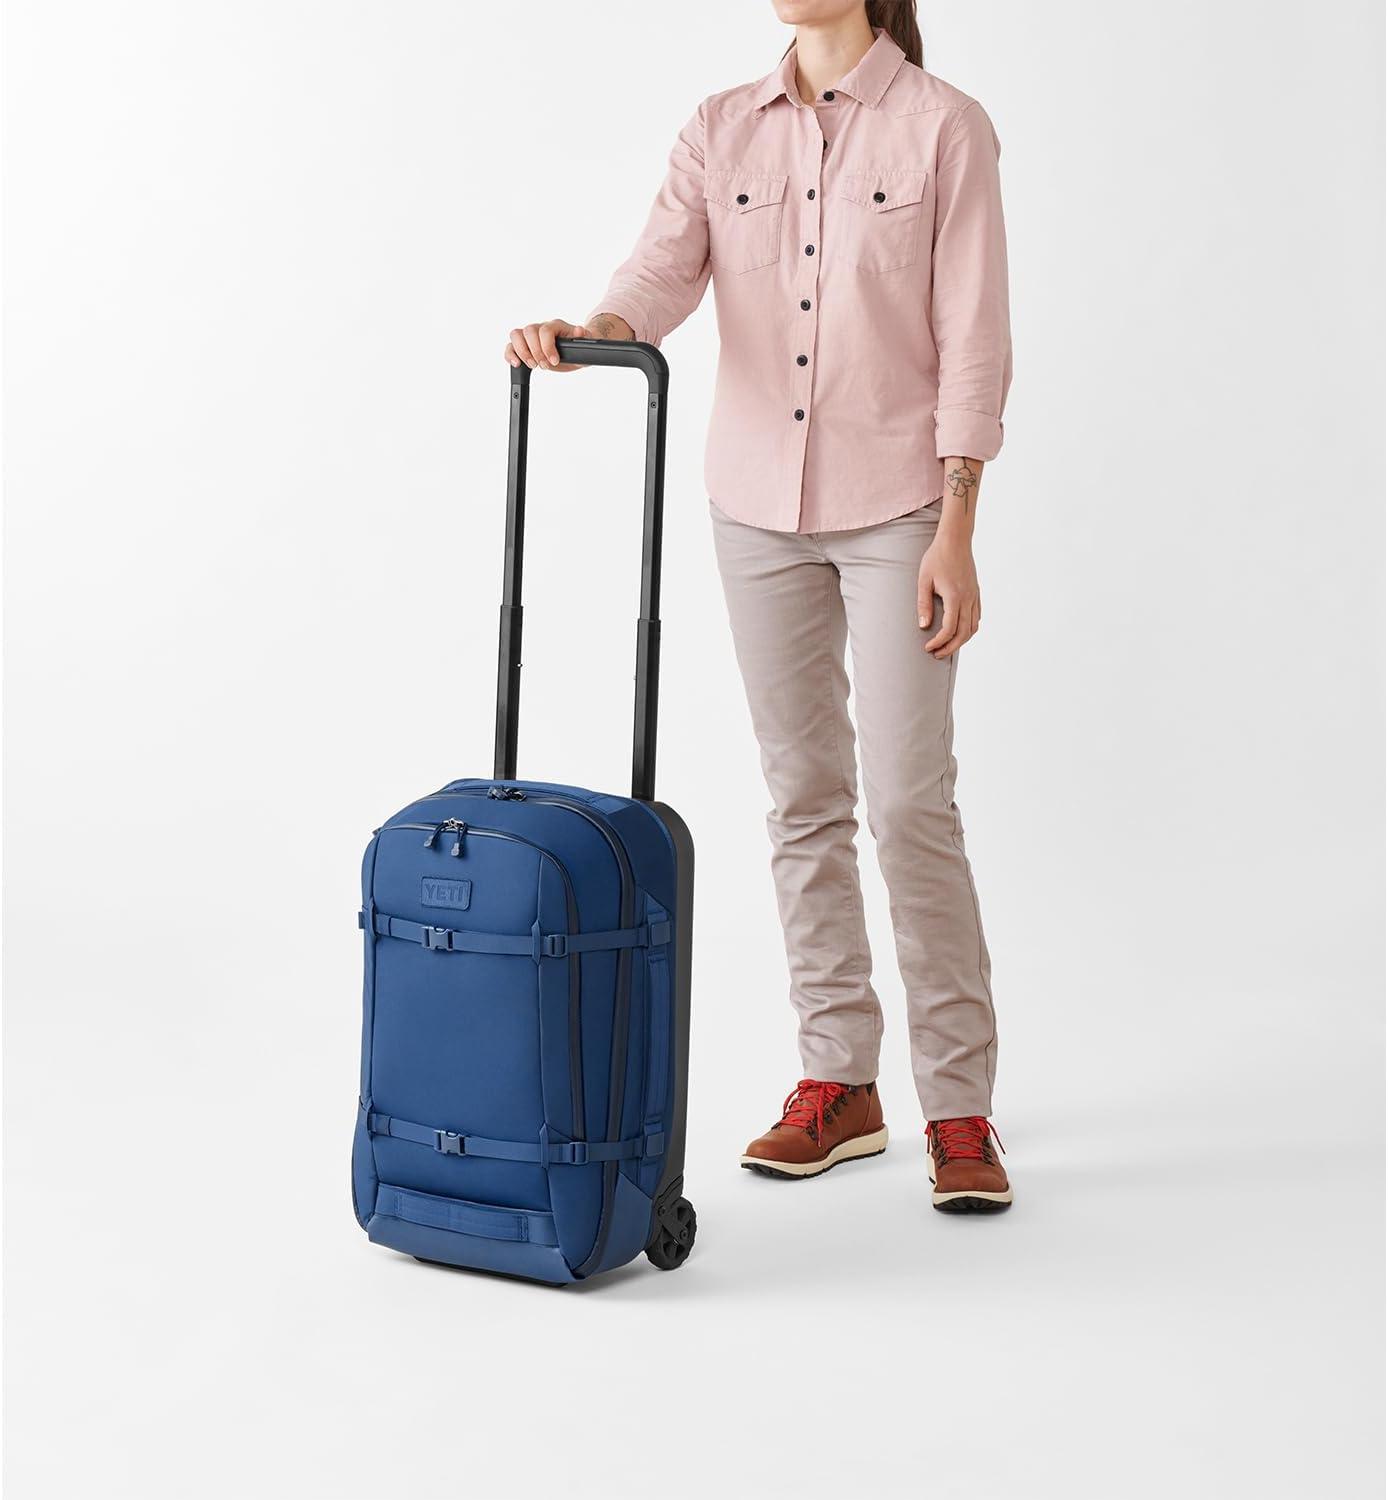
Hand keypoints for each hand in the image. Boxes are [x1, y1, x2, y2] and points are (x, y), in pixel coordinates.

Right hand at [504, 319, 590, 370]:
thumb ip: (583, 336)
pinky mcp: (524, 346)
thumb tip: (579, 330)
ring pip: (516, 335)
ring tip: (533, 365)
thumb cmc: (578, 346)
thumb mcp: (585, 343)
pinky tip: (517, 364)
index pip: (545, 330)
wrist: (574, 352)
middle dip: (535, 352)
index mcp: (555, 325)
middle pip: (528, 331)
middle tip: (545, 366)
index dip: (547, 346)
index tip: (554, 361)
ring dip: (521, 352)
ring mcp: (530, 337)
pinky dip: (510, 355)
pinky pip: (510, 346)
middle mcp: (540, 328)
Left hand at [918, 530, 980, 657]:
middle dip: (950, 648)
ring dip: (961, 641)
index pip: (949, 629)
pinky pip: (977, 616)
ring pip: (973, 627)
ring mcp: (974, 596)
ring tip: (946, 646)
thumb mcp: (924, 580)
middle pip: (963, 633)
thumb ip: (923, 604)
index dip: (939, 642)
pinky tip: (959, 631)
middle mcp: (968, 599)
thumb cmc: (936, 557)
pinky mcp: (976, 592)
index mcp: (954, 597)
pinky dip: (970, 629)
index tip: (928, 647)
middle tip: (936, 654)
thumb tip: (924, 626)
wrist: (955, 540)